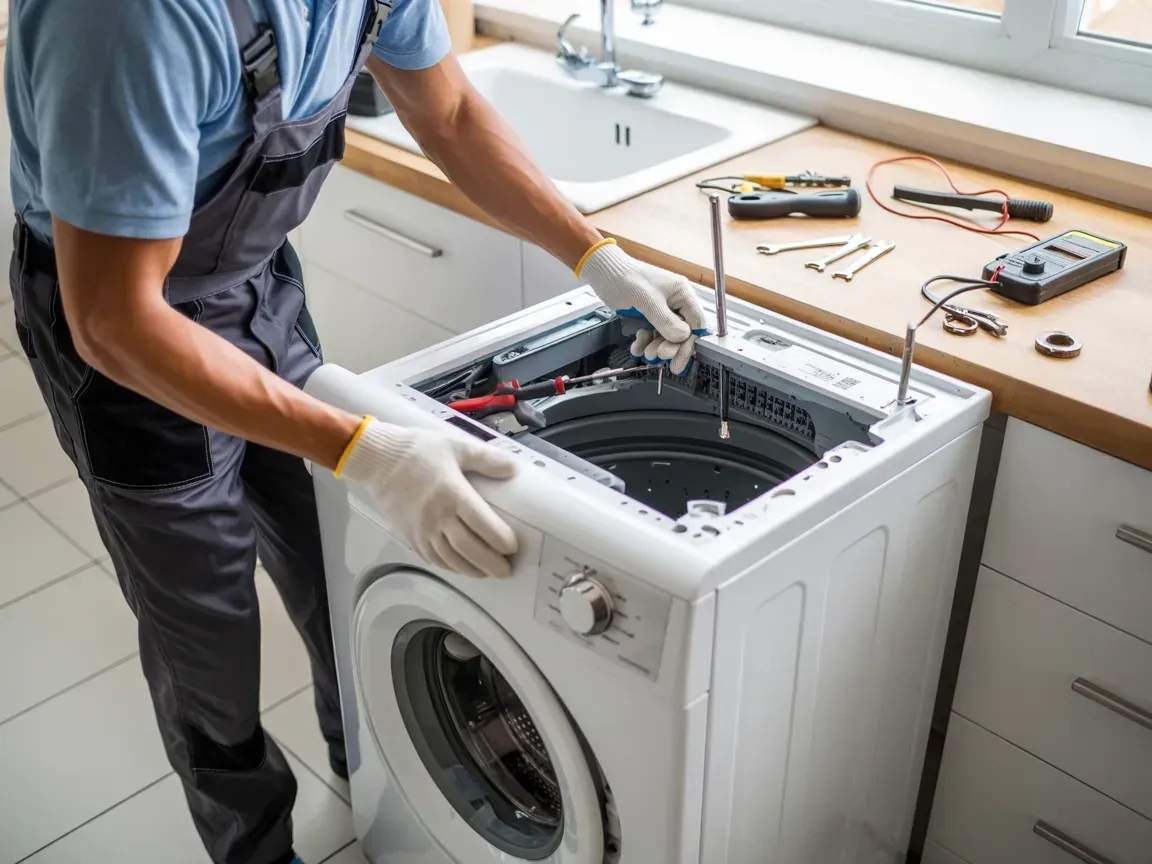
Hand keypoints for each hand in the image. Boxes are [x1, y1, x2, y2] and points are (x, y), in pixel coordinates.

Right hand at [338, 419, 518, 578]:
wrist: (378, 459)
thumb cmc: (418, 451)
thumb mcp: (456, 447)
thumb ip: (487, 458)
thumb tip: (514, 469)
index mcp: (452, 494)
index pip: (482, 525)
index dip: (500, 540)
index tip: (512, 546)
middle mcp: (438, 517)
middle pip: (469, 549)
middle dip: (490, 564)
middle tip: (506, 570)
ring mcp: (422, 530)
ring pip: (451, 559)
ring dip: (472, 570)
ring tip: (488, 573)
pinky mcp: (410, 535)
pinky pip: (433, 558)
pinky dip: (450, 567)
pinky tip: (461, 567)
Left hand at [579, 240, 707, 374]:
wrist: (602, 271)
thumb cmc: (625, 280)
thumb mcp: (646, 301)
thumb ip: (666, 321)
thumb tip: (683, 337)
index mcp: (682, 293)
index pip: (695, 323)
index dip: (688, 343)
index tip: (677, 360)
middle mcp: (675, 301)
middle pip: (681, 331)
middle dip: (670, 346)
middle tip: (657, 356)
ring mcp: (661, 308)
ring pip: (666, 335)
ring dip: (656, 346)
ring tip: (645, 353)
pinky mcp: (648, 313)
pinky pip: (652, 332)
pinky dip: (645, 341)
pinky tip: (637, 348)